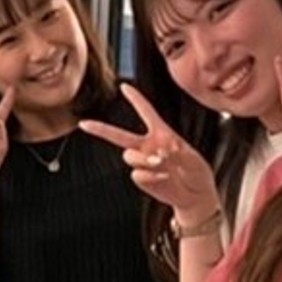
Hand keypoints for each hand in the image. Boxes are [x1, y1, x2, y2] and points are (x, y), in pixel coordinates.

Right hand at [80, 82, 219, 221]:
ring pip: (129, 156)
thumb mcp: (192, 158)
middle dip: (100, 129)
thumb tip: (161, 151)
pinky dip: (150, 175)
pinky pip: (137, 174)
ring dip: (143, 158)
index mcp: (161, 133)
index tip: (124, 86)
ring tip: (160, 162)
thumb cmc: (197, 172)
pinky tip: (163, 177)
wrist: (196, 195)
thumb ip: (177, 152)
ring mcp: (144, 164)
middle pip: (119, 135)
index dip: (135, 99)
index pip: (146, 112)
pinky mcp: (143, 180)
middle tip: (84, 124)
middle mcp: (148, 146)